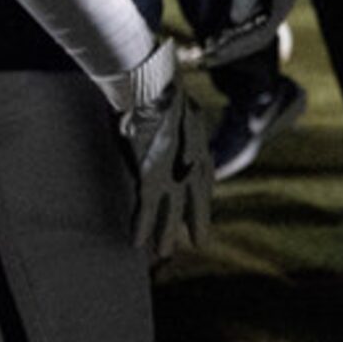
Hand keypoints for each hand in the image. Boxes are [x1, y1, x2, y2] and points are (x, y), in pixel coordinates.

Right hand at [102, 41, 213, 258]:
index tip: (202, 208)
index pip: (205, 176)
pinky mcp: (151, 176)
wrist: (155, 87)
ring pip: (171, 210)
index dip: (203, 194)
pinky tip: (137, 243)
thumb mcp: (177, 108)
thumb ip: (179, 123)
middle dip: (197, 220)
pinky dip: (143, 226)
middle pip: (195, 198)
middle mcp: (190, 161)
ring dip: (166, 233)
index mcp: (198, 144)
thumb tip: (178, 122)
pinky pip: (147, 209)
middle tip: (199, 242)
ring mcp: (171, 171)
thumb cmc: (162, 91)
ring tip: (164, 254)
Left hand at [181, 0, 299, 69]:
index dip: (239, 47)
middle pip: (257, 38)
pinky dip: (231, 35)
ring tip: (205, 54)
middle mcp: (280, 4)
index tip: (216, 54)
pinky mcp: (261, 0)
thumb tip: (237, 19)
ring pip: (252, 34)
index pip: (263, 33)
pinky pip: (248, 26)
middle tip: (205, 59)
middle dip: (232, 50)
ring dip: (230, 45)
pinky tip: (214, 39)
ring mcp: (271, 3)